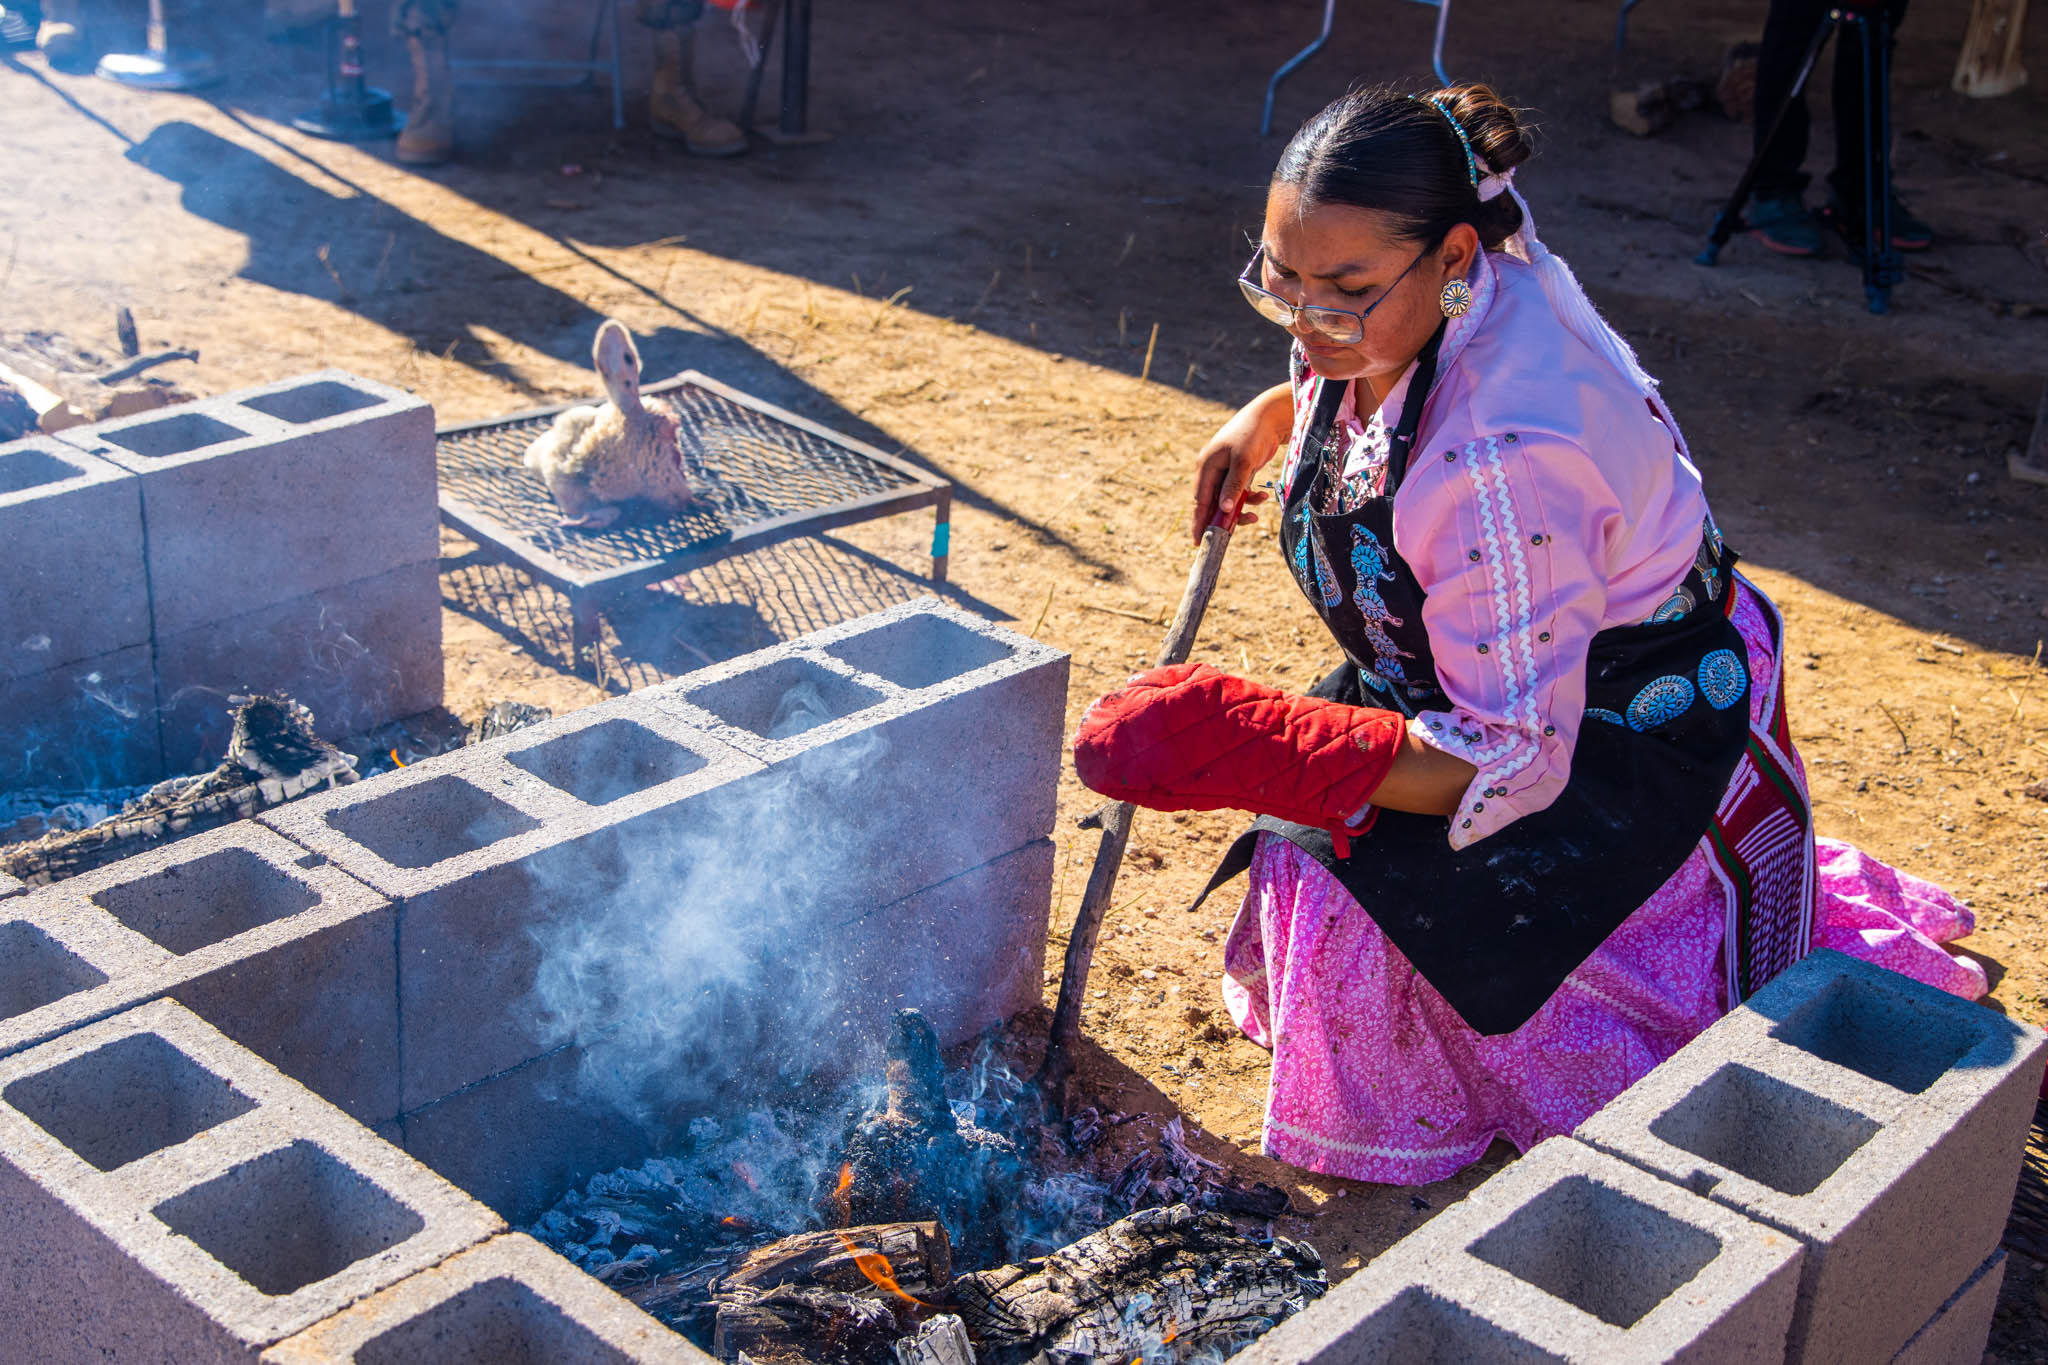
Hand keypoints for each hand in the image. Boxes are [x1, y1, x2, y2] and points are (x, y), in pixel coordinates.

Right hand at [1190, 382, 1290, 542]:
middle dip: (1224, 518)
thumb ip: (1233, 486)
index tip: (1197, 541)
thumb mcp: (1243, 461)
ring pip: (1228, 500)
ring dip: (1241, 509)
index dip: (1199, 521)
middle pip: (1213, 503)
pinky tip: (1262, 496)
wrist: (1269, 417)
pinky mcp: (1238, 472)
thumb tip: (1224, 510)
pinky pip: (1239, 493)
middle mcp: (1212, 470)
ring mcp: (1225, 471)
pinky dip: (1249, 498)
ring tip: (1257, 512)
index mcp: (1206, 466)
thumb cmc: (1252, 434)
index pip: (1200, 500)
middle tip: (1232, 534)